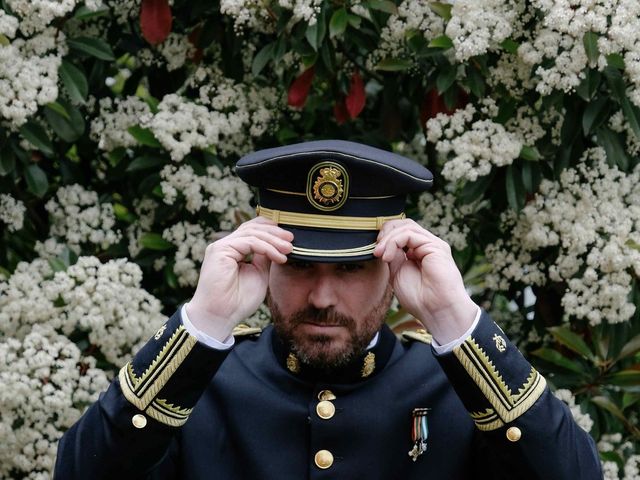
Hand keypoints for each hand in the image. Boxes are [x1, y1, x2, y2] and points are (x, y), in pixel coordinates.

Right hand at [186, 217, 292, 340]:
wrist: (221, 317)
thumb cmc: (238, 301)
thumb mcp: (259, 274)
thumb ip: (265, 258)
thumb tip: (278, 244)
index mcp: (232, 250)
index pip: (252, 230)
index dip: (271, 230)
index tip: (289, 238)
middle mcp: (225, 245)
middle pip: (252, 228)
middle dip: (274, 231)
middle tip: (292, 239)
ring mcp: (221, 246)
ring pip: (252, 233)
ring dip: (273, 240)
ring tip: (289, 249)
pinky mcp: (220, 250)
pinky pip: (249, 242)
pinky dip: (267, 248)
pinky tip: (279, 258)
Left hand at [373, 219, 477, 343]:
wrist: (435, 311)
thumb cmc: (419, 298)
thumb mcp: (397, 273)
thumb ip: (393, 256)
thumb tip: (383, 243)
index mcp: (419, 252)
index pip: (402, 232)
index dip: (385, 237)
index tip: (374, 252)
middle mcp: (427, 245)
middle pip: (404, 224)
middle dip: (386, 232)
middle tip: (375, 250)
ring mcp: (433, 245)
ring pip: (406, 227)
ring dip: (388, 239)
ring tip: (380, 255)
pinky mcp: (435, 246)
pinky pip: (409, 234)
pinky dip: (394, 242)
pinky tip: (387, 256)